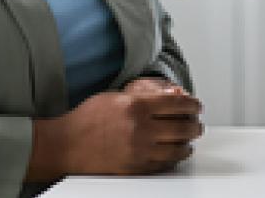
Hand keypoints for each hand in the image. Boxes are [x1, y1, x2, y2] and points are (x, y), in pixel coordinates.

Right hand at [26, 78, 203, 179]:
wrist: (67, 144)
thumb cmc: (87, 119)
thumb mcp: (116, 97)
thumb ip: (145, 97)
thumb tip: (172, 97)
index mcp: (136, 106)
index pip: (177, 103)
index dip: (192, 104)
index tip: (197, 105)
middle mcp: (140, 129)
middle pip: (182, 127)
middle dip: (195, 124)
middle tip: (198, 123)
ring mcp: (139, 150)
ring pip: (178, 148)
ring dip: (188, 142)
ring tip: (190, 139)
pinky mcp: (136, 167)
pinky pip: (165, 163)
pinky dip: (175, 157)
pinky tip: (177, 152)